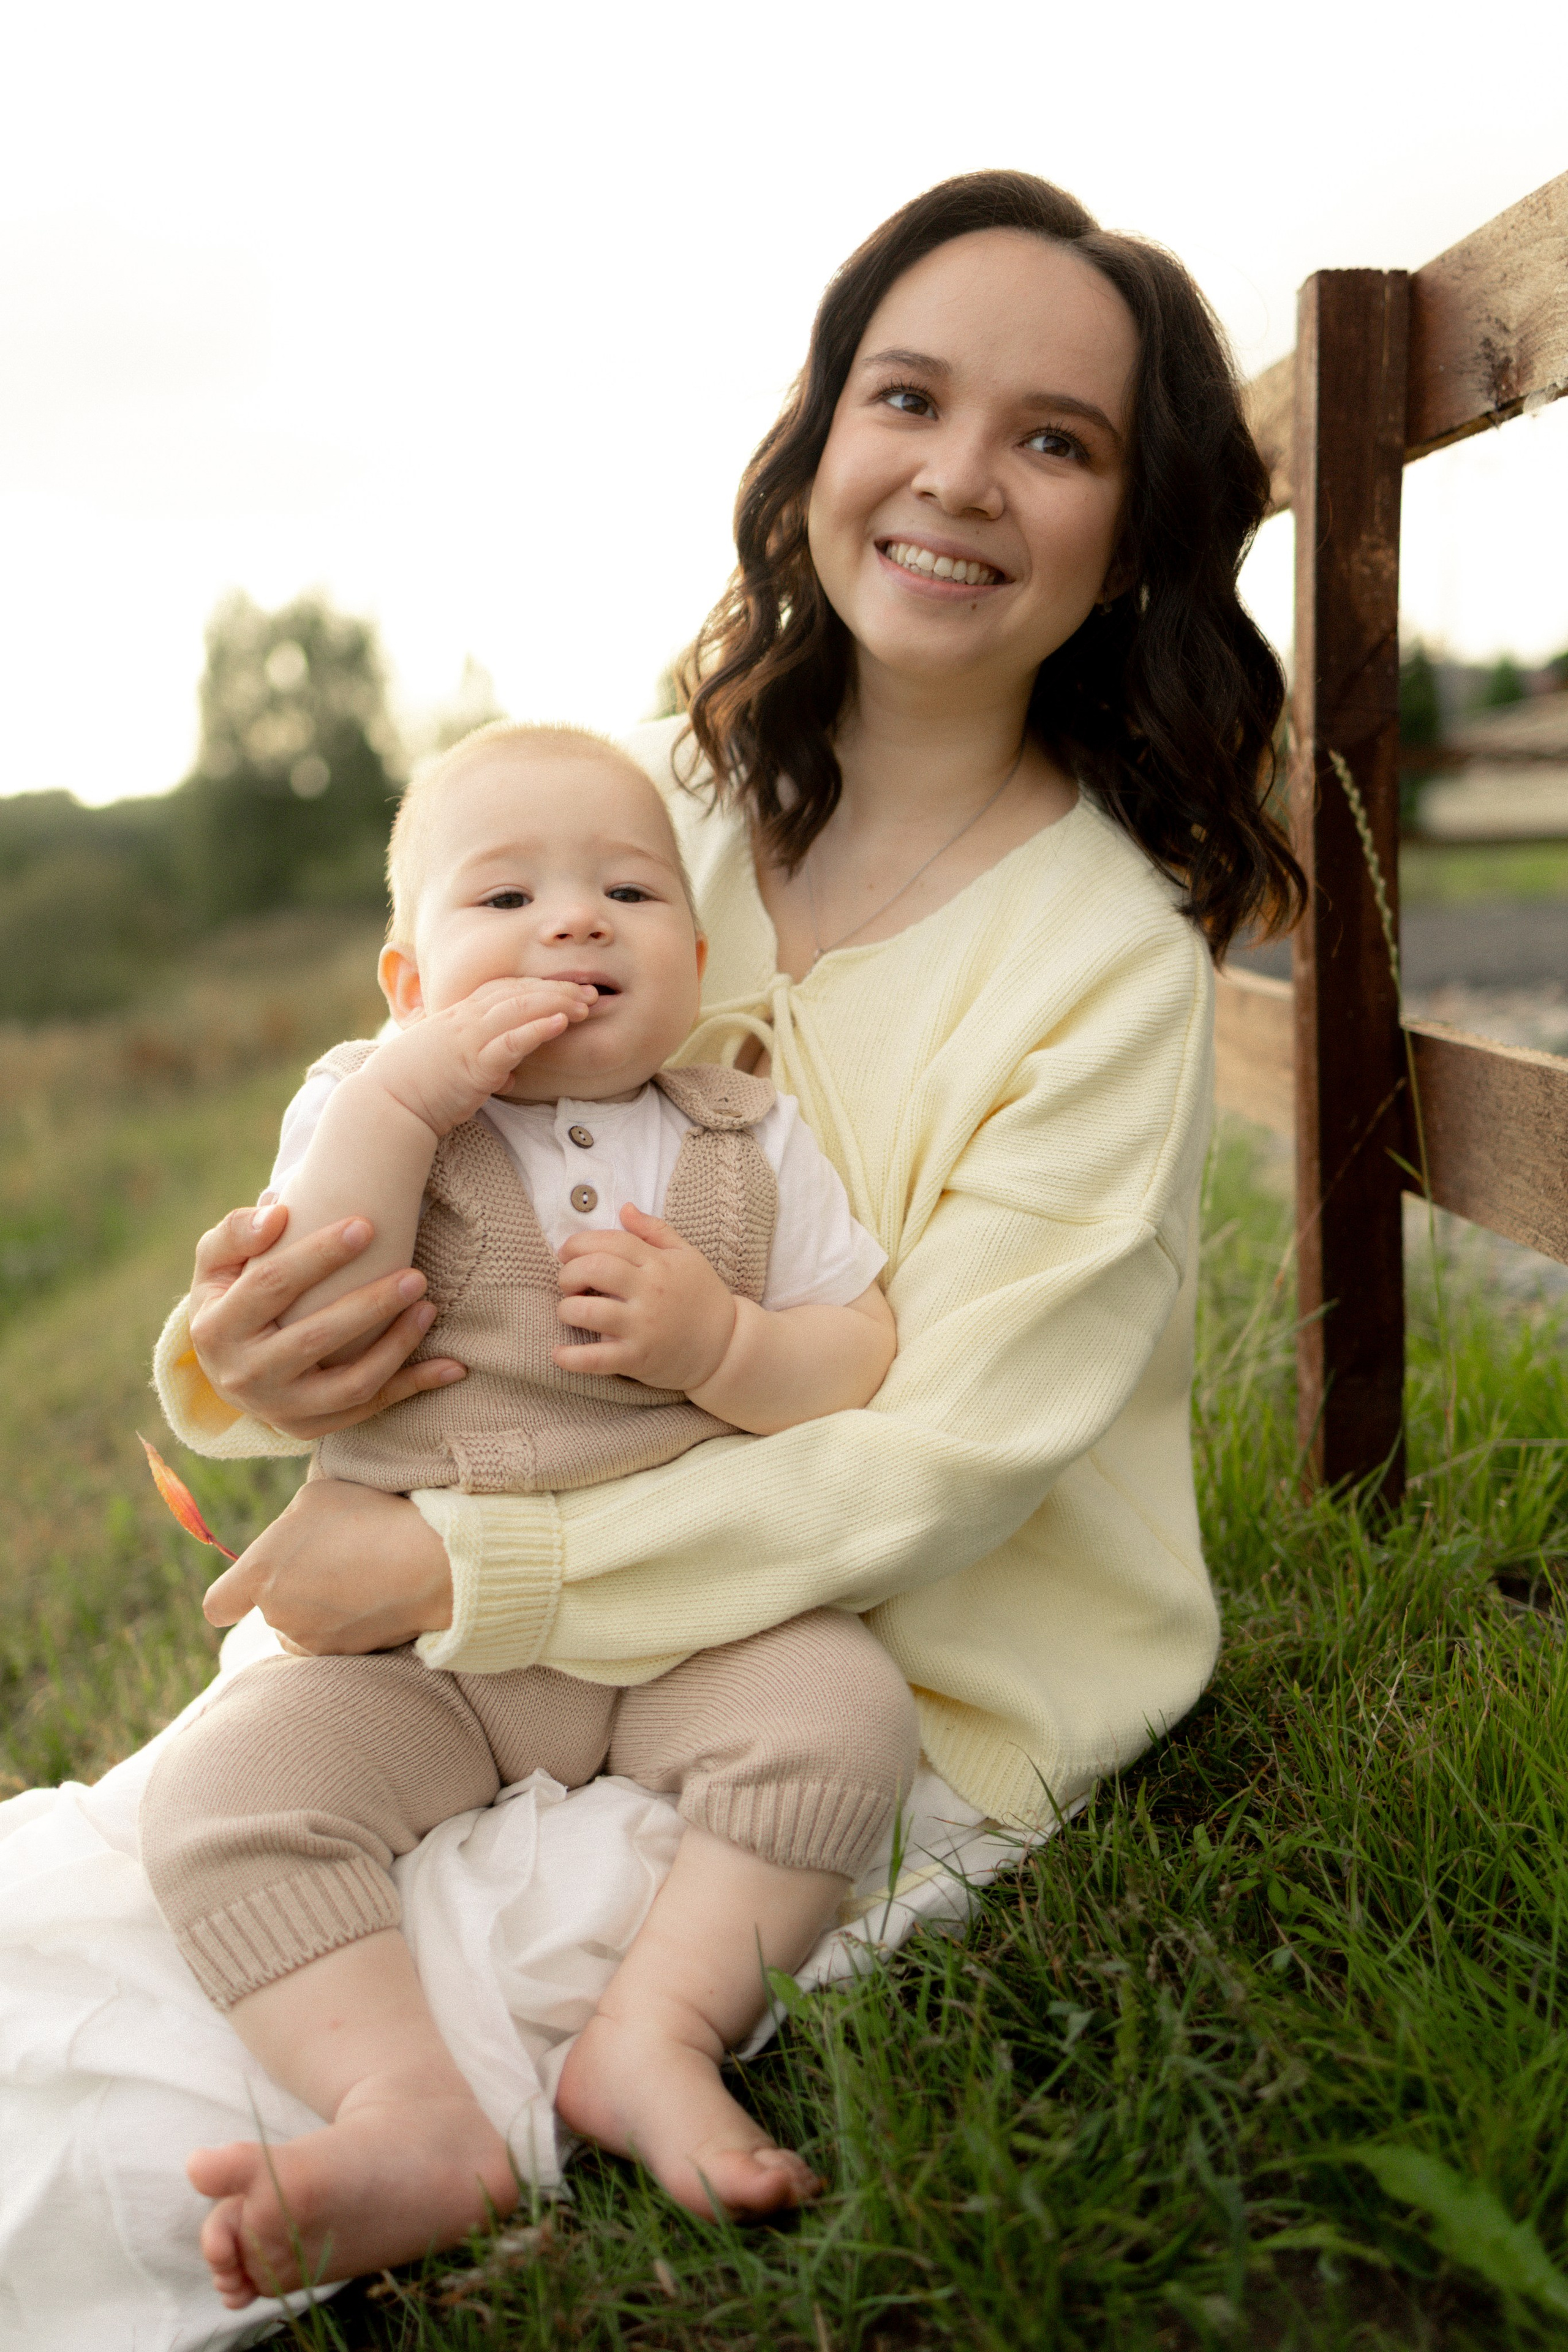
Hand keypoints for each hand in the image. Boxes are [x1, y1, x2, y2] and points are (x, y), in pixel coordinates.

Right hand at [189, 1201, 467, 1439]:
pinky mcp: (308, 1429)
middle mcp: (244, 1376)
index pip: (272, 1286)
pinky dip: (413, 1387)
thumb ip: (237, 1233)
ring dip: (396, 1348)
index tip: (366, 1226)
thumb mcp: (216, 1263)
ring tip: (428, 1308)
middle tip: (415, 1275)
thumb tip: (278, 1211)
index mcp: (215, 1329)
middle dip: (370, 1306)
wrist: (223, 1366)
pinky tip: (453, 1366)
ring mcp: (278, 1409)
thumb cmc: (230, 1296)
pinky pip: (369, 1409)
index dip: (319, 1255)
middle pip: (315, 1338)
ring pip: (349, 1384)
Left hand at [202, 1477, 453, 1652]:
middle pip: (270, 1610)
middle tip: (331, 1560)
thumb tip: (288, 1540)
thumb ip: (287, 1525)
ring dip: (314, 1612)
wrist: (426, 1562)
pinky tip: (371, 1599)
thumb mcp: (314, 1497)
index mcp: (260, 1572)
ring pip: (299, 1629)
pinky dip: (343, 1626)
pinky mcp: (343, 1656)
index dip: (229, 1598)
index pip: (218, 1604)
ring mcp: (310, 1639)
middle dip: (290, 1590)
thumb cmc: (368, 1517)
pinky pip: (330, 1642)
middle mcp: (277, 1614)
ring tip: (354, 1580)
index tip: (243, 1592)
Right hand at [370, 977, 596, 1136]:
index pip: (505, 990)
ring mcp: (469, 1039)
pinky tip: (561, 1023)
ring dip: (557, 1003)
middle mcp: (465, 1020)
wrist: (387, 1105)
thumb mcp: (454, 1068)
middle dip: (557, 990)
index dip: (539, 986)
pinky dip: (538, 1028)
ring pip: (519, 1009)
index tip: (567, 989)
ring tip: (586, 1004)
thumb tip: (510, 1074)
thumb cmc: (417, 1089)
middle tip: (590, 993)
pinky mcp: (474, 1064)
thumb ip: (483, 1064)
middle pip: (518, 992)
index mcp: (459, 1017)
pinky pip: (511, 1041)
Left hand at [555, 1205, 736, 1391]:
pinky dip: (572, 1359)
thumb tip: (624, 1208)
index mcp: (658, 1264)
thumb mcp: (687, 1255)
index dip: (580, 1243)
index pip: (611, 1242)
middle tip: (567, 1282)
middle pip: (594, 1269)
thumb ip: (655, 1230)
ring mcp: (643, 1326)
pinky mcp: (637, 1358)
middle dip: (569, 1273)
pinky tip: (558, 1354)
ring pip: (589, 1311)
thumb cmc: (702, 1297)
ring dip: (567, 1309)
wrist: (726, 1346)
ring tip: (569, 1311)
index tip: (567, 1253)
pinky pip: (597, 1359)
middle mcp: (649, 1292)